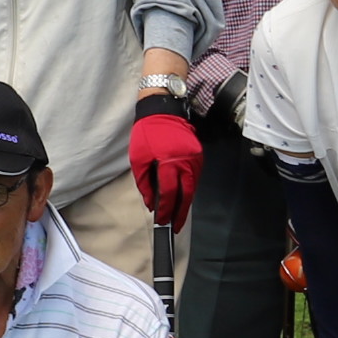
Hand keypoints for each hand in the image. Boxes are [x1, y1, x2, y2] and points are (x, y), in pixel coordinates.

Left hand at [128, 103, 201, 230]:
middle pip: (186, 194)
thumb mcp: (138, 159)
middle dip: (181, 213)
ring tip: (178, 216)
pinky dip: (189, 189)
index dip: (166, 209)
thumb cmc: (148, 133)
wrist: (163, 110)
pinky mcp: (198, 156)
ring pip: (193, 187)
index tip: (162, 221)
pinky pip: (195, 178)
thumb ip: (144, 183)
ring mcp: (195, 159)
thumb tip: (151, 202)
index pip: (169, 193)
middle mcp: (186, 162)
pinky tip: (182, 197)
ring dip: (185, 202)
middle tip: (176, 226)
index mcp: (169, 162)